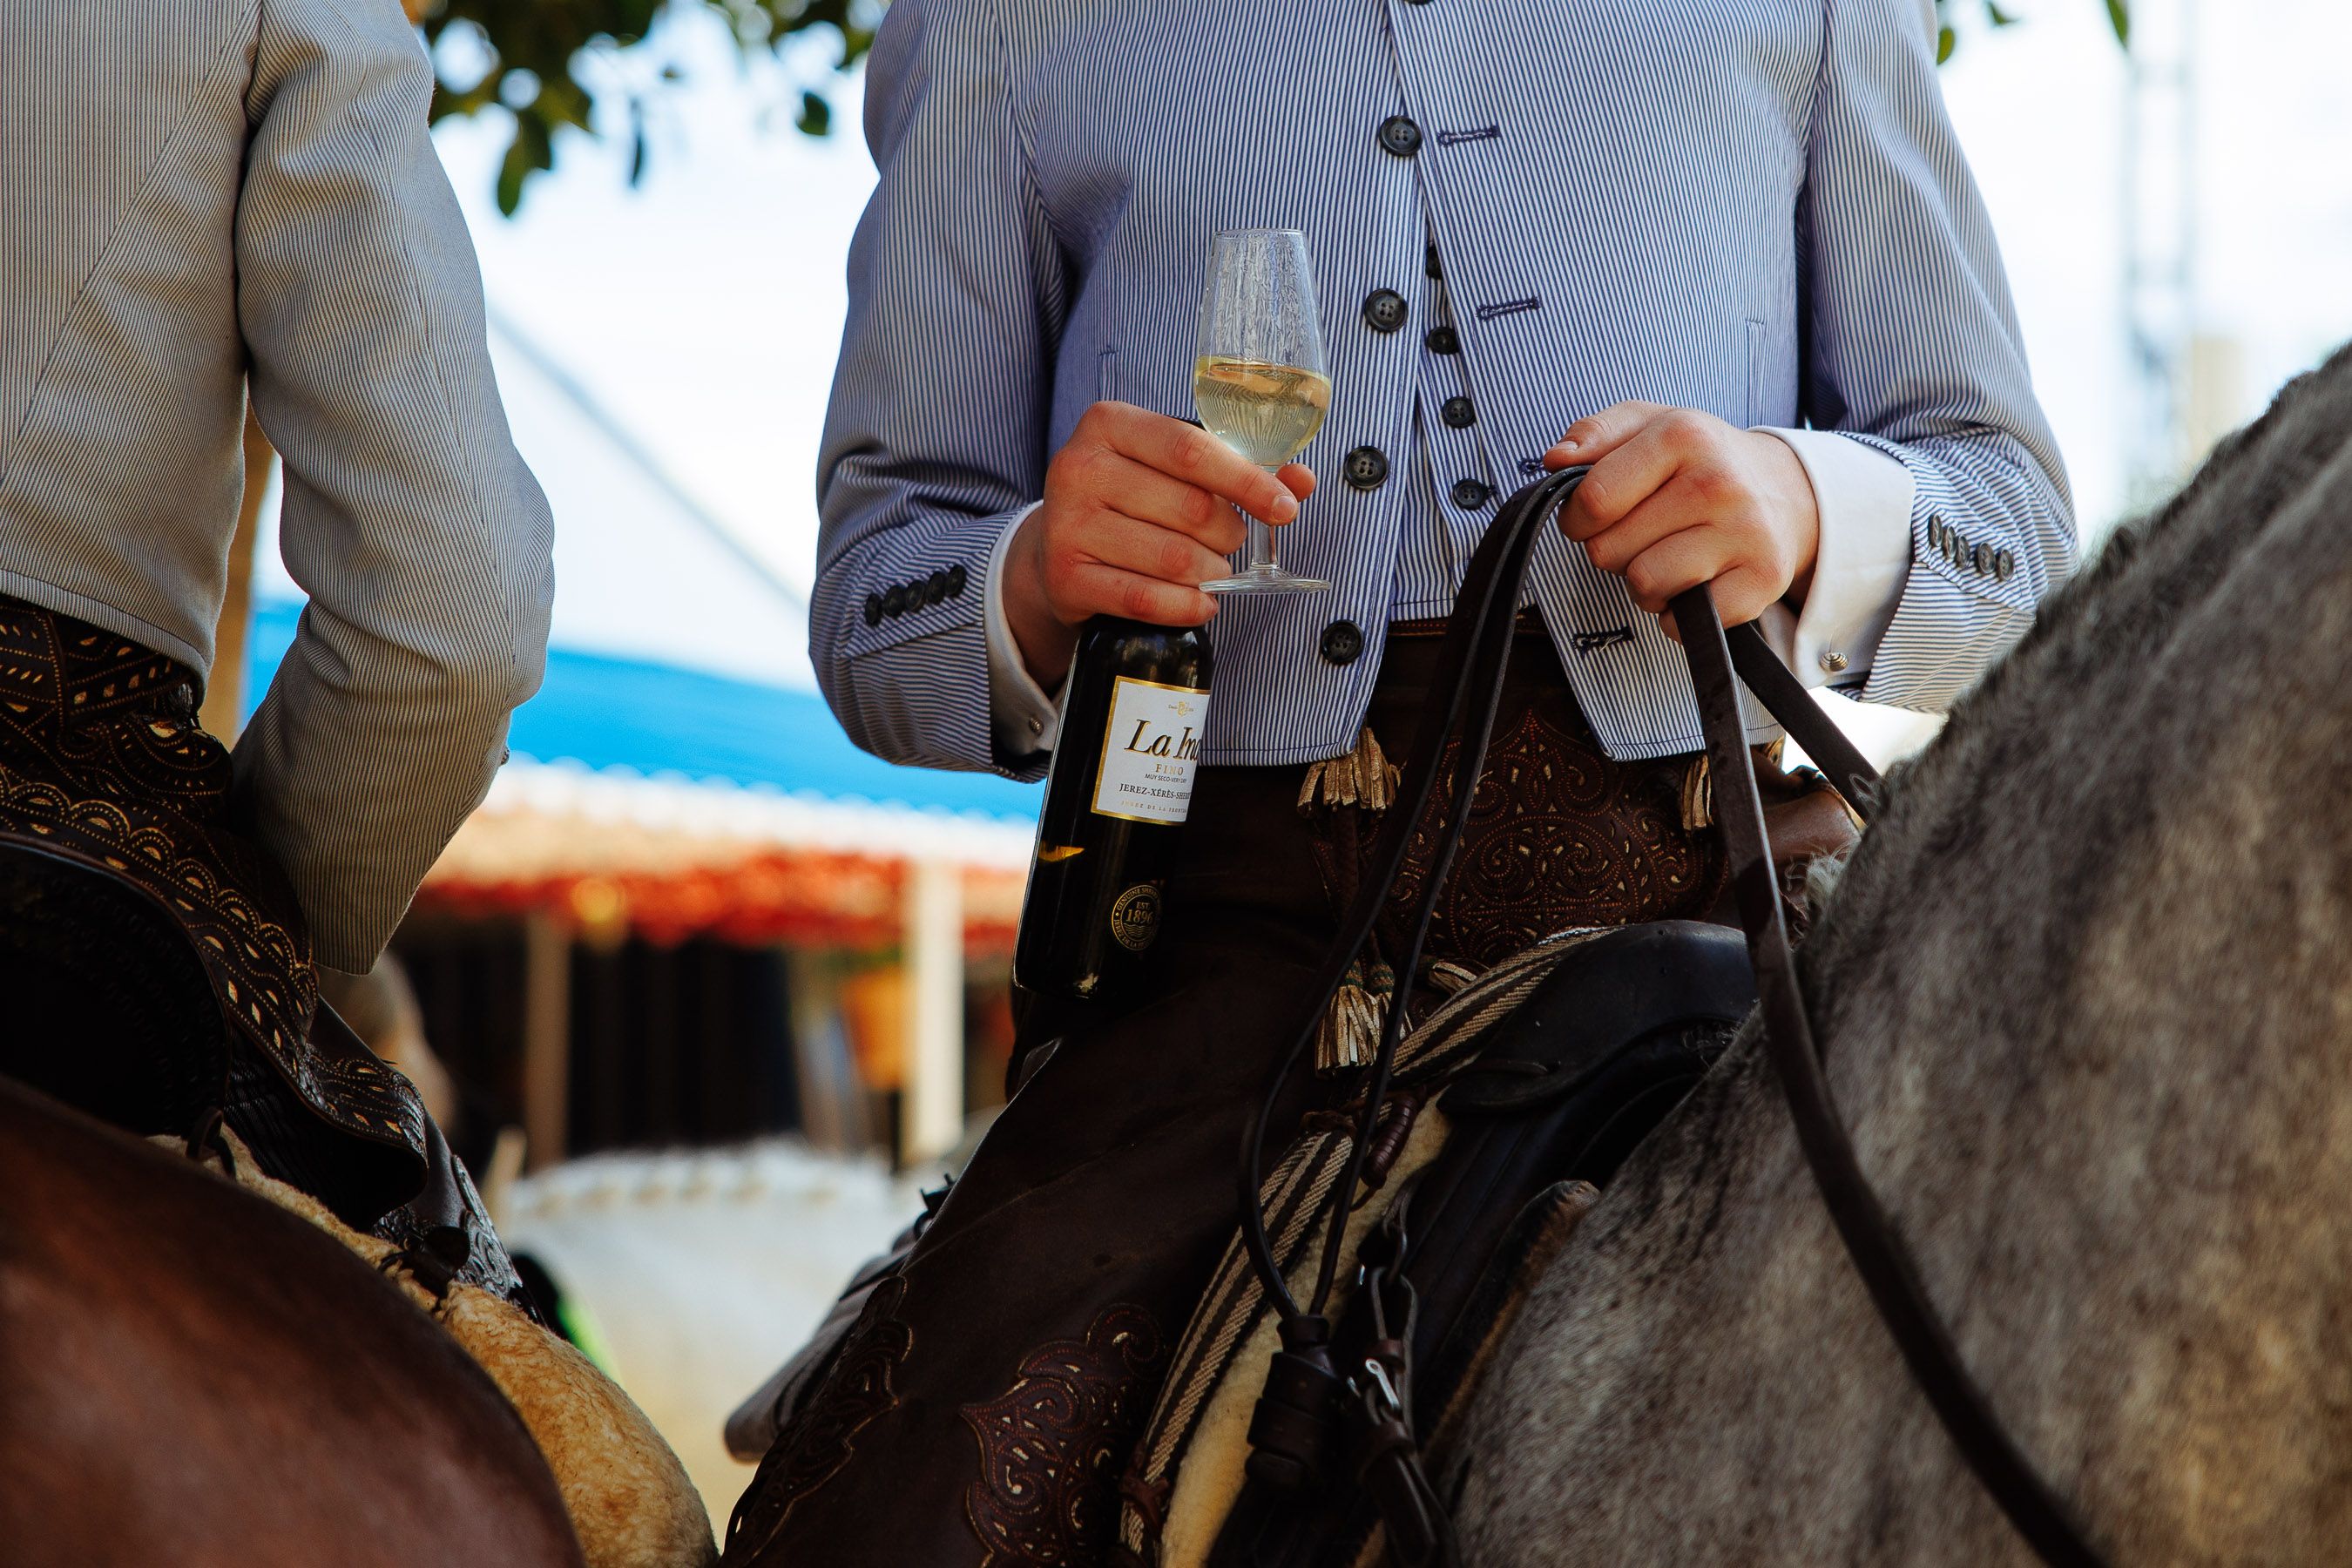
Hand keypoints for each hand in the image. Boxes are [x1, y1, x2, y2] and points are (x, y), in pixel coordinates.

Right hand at [1004, 401, 1315, 685]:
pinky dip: (1187, 605)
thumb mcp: (1171, 468)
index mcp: (1109, 423)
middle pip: (1190, 508)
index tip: (1284, 508)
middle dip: (1229, 533)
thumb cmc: (1128, 498)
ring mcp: (1067, 525)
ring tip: (1213, 570)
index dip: (1247, 481)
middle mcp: (1080, 467)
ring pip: (1174, 558)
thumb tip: (1300, 481)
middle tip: (1230, 540)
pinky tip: (1201, 602)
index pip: (1192, 450)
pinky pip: (1145, 598)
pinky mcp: (1065, 578)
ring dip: (1211, 572)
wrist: (1057, 546)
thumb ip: (1235, 468)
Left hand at [1544, 403, 1819, 637]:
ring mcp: (1745, 533)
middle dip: (1612, 548)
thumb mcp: (1648, 424)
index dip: (1577, 519)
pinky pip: (1682, 622)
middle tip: (1645, 531)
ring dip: (1643, 582)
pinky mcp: (1762, 580)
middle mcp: (1718, 483)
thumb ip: (1593, 433)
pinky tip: (1694, 581)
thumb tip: (1556, 459)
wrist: (1785, 489)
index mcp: (1683, 436)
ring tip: (1668, 555)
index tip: (1592, 517)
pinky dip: (1676, 614)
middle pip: (1609, 549)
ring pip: (1644, 585)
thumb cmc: (1701, 460)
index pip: (1593, 501)